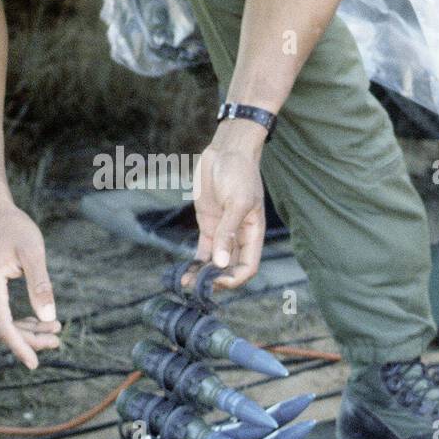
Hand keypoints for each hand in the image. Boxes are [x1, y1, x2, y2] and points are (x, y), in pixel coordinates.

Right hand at [0, 201, 59, 369]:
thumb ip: (41, 286)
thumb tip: (49, 318)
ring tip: (55, 332)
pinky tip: (40, 321)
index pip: (1, 324)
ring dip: (26, 331)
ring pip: (0, 322)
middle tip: (57, 342)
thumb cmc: (15, 228)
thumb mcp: (34, 254)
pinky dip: (19, 320)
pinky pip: (0, 312)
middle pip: (1, 327)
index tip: (34, 363)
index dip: (19, 345)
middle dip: (28, 339)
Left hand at [192, 125, 267, 289]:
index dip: (235, 278)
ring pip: (215, 262)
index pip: (248, 266)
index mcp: (253, 234)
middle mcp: (239, 237)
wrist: (227, 151)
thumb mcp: (237, 202)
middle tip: (198, 287)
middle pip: (230, 268)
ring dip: (203, 274)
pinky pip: (203, 250)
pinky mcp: (209, 224)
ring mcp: (223, 232)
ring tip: (187, 283)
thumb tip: (221, 261)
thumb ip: (228, 232)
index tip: (217, 280)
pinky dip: (195, 261)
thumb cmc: (239, 173)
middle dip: (216, 280)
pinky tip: (185, 270)